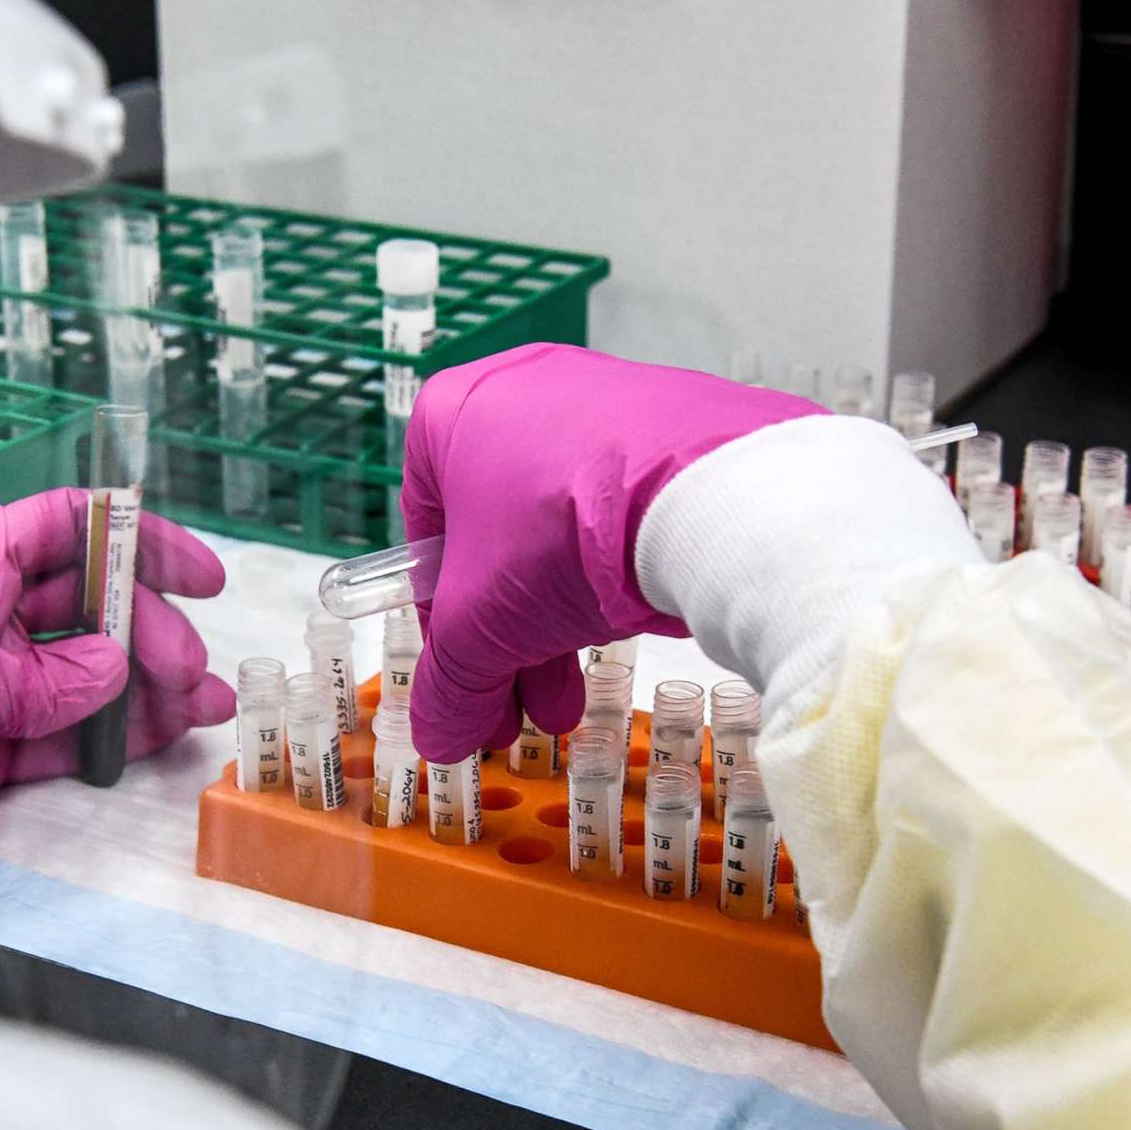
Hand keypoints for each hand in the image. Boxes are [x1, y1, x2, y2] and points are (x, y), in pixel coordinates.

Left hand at [0, 489, 234, 884]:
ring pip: (89, 674)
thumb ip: (35, 677)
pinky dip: (119, 735)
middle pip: (88, 604)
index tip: (194, 572)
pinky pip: (70, 734)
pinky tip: (166, 736)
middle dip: (149, 630)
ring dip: (150, 687)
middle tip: (189, 671)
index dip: (132, 539)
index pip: (61, 530)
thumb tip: (110, 670)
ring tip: (205, 708)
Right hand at [399, 345, 821, 762]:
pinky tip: (627, 634)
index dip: (440, 623)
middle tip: (519, 710)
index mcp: (454, 415)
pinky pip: (626, 510)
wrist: (702, 494)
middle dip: (507, 642)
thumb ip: (450, 683)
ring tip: (573, 702)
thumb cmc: (561, 533)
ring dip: (558, 627)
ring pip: (564, 532)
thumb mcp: (479, 627)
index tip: (463, 679)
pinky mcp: (676, 424)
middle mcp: (525, 392)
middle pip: (500, 543)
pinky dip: (618, 576)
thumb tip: (438, 737)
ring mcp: (605, 402)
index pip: (428, 534)